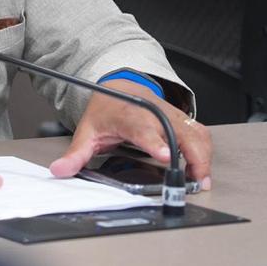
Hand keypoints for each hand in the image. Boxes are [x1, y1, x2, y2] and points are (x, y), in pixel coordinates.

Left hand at [49, 80, 212, 189]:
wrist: (119, 85)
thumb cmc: (107, 108)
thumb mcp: (87, 131)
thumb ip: (76, 154)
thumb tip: (60, 170)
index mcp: (129, 116)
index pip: (144, 130)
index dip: (156, 144)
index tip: (167, 157)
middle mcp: (153, 114)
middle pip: (178, 133)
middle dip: (191, 155)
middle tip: (196, 180)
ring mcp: (170, 114)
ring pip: (194, 132)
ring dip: (203, 155)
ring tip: (203, 179)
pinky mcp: (181, 118)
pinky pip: (200, 132)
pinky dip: (206, 149)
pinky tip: (204, 166)